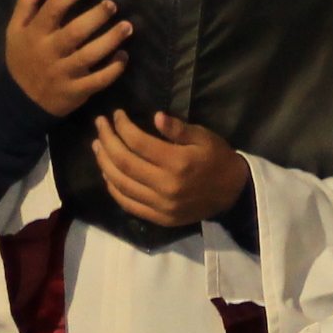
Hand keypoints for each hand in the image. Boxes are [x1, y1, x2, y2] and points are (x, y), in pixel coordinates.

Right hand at [3, 0, 129, 116]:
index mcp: (34, 34)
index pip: (55, 7)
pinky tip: (124, 56)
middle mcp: (49, 52)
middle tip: (112, 5)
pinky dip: (113, 69)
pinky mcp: (76, 91)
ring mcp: (63, 73)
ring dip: (111, 40)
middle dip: (96, 16)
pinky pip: (98, 80)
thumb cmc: (22, 59)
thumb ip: (26, 3)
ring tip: (127, 26)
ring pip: (90, 55)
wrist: (20, 100)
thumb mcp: (15, 30)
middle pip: (75, 31)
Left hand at [91, 111, 247, 228]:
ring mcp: (160, 205)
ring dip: (104, 163)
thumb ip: (179, 129)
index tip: (116, 115)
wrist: (235, 194)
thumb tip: (156, 117)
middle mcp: (166, 185)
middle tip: (100, 125)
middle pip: (123, 161)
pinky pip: (127, 202)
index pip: (138, 142)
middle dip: (106, 140)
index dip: (122, 126)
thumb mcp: (205, 137)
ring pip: (120, 182)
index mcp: (178, 163)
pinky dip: (113, 187)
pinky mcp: (159, 217)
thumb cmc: (218, 160)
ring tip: (98, 146)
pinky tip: (107, 173)